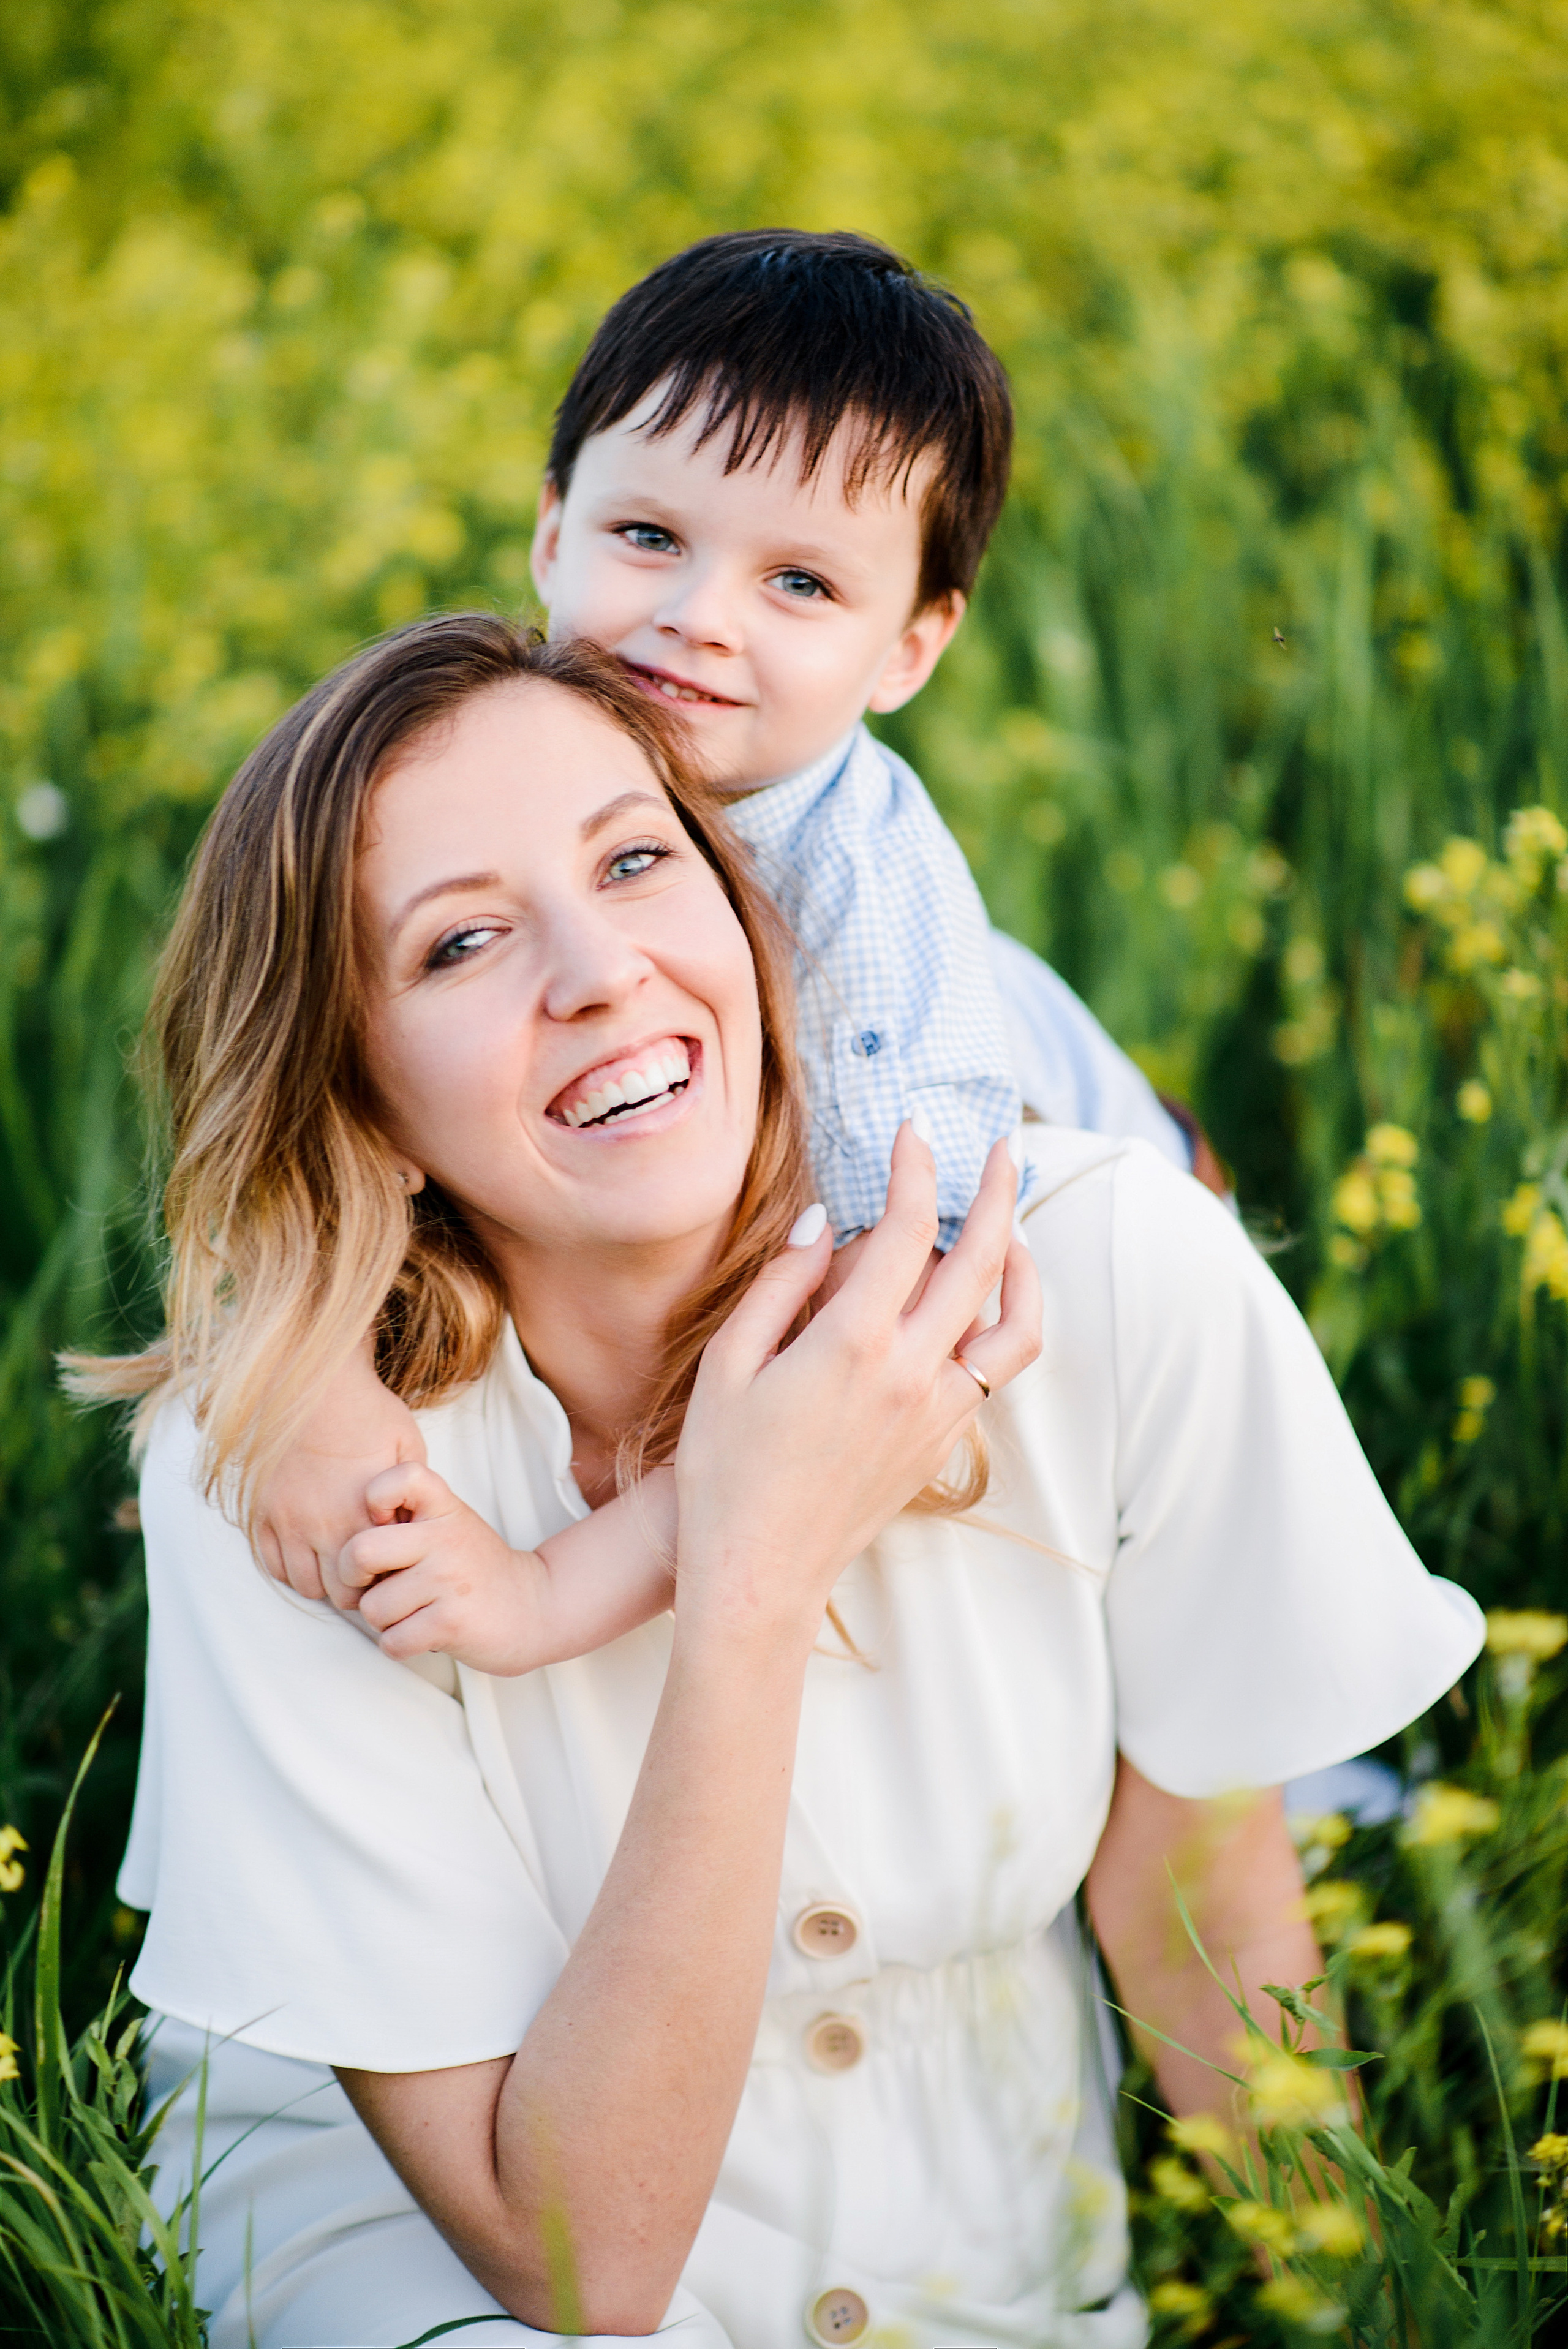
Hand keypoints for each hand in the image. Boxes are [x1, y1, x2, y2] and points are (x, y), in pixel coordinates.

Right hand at [253, 1337, 425, 1598]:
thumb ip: (411, 1498)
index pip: (367, 1585)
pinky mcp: (263, 1510)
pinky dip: (289, 1565)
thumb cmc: (369, 1414)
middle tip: (363, 1570)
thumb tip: (412, 1530)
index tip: (386, 1569)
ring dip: (320, 1579)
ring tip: (335, 1561)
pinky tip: (307, 1549)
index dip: (379, 1583)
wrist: (317, 1383)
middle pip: (334, 1594)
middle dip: (351, 1588)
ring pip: (301, 1583)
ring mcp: (287, 1521)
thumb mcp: (409, 1451)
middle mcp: (319, 1527)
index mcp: (359, 1518)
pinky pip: (270, 1561)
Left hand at [329, 1461, 541, 1670]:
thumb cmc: (473, 1568)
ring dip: (383, 1619)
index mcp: (443, 1507)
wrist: (533, 1608)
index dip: (373, 1499)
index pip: (398, 1478)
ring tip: (413, 1610)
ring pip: (372, 1608)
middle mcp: (446, 1539)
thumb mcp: (448, 1524)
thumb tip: (346, 1533)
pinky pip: (391, 1642)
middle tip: (375, 1582)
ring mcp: (449, 1581)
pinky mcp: (450, 1623)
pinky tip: (423, 1632)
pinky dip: (399, 1645)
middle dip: (354, 1578)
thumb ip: (405, 1517)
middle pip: (360, 1552)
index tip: (382, 1523)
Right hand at [672, 1126, 1040, 1655]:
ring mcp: (938, 1412)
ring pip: (1014, 1324)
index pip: (906, 1229)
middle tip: (1000, 1149)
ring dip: (1022, 1265)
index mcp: (854, 1344)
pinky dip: (1000, 1323)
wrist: (760, 1574)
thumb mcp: (728, 1366)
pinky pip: (993, 1370)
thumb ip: (781, 1285)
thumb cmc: (726, 1470)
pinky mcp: (943, 1444)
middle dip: (996, 1192)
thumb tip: (826, 1222)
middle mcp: (913, 1374)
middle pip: (982, 1261)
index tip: (913, 1133)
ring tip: (1011, 1229)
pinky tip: (976, 1304)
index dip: (914, 1169)